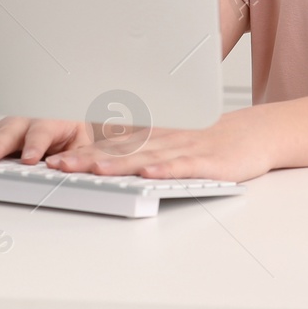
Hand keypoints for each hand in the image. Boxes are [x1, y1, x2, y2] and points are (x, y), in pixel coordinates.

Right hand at [0, 115, 93, 163]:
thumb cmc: (74, 143)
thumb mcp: (83, 150)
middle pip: (6, 132)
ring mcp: (1, 130)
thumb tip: (65, 166)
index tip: (29, 160)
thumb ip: (76, 157)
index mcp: (49, 125)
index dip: (34, 146)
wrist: (70, 134)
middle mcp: (21, 125)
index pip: (41, 133)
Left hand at [46, 105, 276, 183]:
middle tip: (60, 167)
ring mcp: (185, 152)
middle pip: (121, 152)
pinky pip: (183, 167)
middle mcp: (164, 143)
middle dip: (88, 159)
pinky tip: (148, 173)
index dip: (82, 154)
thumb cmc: (211, 144)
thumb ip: (142, 150)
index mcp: (154, 140)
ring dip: (119, 163)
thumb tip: (106, 157)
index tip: (54, 161)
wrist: (253, 135)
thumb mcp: (172, 145)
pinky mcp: (207, 164)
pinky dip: (165, 169)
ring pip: (147, 158)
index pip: (112, 148)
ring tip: (93, 169)